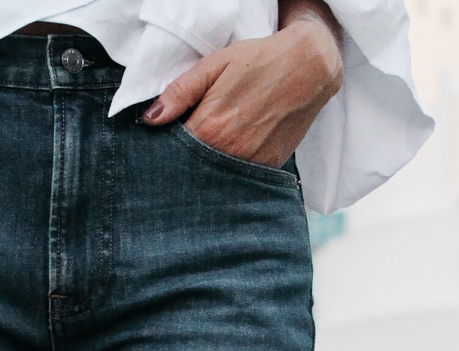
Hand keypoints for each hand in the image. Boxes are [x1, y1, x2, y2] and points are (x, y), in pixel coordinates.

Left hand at [140, 9, 342, 168]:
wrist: (309, 68)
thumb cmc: (258, 62)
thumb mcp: (214, 66)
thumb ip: (179, 93)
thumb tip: (149, 119)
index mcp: (209, 128)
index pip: (173, 154)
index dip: (165, 151)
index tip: (162, 147)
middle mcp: (228, 154)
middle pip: (192, 171)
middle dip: (184, 165)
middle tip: (184, 153)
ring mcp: (249, 166)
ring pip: (216, 179)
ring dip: (207, 172)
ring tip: (210, 153)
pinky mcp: (267, 169)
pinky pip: (239, 179)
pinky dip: (230, 173)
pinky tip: (230, 157)